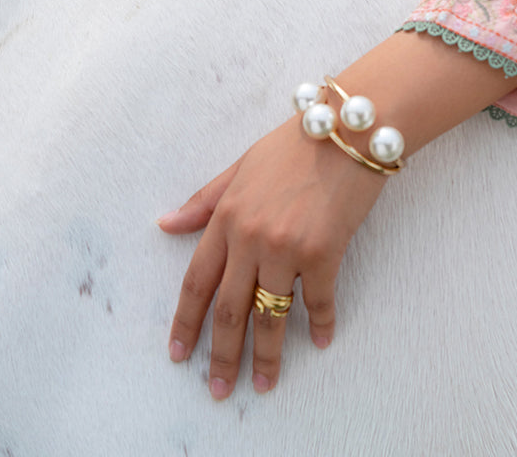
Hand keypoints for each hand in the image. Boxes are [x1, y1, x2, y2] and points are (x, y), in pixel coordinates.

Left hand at [159, 116, 383, 398]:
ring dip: (267, 356)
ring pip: (269, 316)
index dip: (186, 323)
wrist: (351, 127)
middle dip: (222, 355)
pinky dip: (321, 324)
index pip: (196, 281)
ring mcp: (287, 247)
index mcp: (227, 216)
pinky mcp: (324, 252)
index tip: (179, 354)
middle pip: (229, 310)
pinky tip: (323, 340)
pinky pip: (317, 301)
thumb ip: (205, 200)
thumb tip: (166, 224)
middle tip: (219, 389)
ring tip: (266, 384)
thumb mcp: (243, 166)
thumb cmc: (298, 142)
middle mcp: (251, 236)